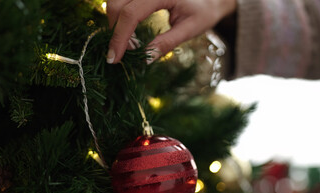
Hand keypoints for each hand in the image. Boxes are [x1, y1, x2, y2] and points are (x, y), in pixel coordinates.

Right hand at [106, 0, 236, 63]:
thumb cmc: (205, 10)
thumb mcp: (190, 29)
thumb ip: (167, 43)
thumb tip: (145, 59)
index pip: (131, 13)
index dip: (120, 37)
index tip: (115, 58)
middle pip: (116, 4)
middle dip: (115, 30)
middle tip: (126, 52)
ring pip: (115, 0)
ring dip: (116, 23)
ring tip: (130, 43)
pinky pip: (122, 0)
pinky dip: (120, 15)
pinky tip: (130, 30)